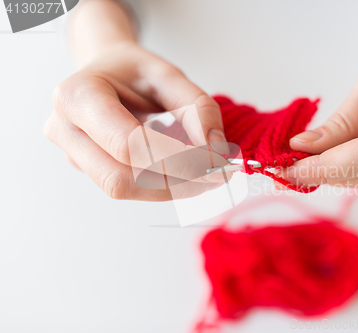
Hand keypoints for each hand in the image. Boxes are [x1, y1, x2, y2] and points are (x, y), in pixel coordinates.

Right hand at [44, 1, 228, 200]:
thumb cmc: (133, 73)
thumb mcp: (169, 74)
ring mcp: (73, 154)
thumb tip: (215, 149)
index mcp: (78, 96)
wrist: (106, 75)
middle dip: (176, 183)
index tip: (217, 164)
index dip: (177, 160)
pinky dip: (164, 186)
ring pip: (125, 189)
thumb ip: (197, 107)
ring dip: (172, 189)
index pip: (128, 144)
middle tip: (218, 175)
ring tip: (207, 175)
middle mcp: (66, 130)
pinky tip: (187, 174)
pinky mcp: (89, 170)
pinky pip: (129, 187)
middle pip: (121, 178)